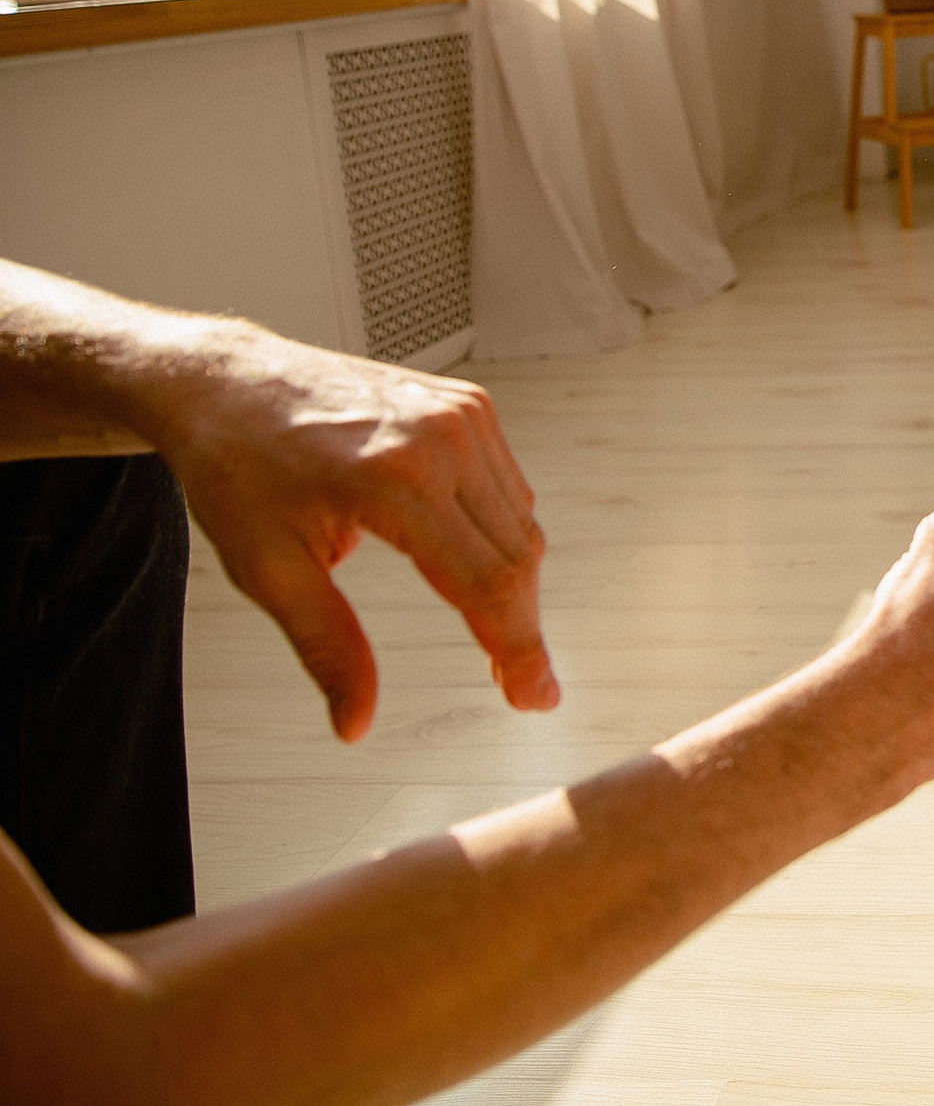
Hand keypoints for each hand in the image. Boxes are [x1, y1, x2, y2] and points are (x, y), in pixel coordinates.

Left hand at [147, 325, 551, 741]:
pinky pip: (509, 487)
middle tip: (515, 683)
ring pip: (521, 524)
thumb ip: (326, 647)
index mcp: (395, 479)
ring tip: (490, 629)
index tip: (535, 696)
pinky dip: (503, 534)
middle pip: (516, 557)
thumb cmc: (237, 466)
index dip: (520, 649)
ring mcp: (461, 415)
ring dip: (513, 584)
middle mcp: (442, 439)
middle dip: (521, 627)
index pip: (487, 582)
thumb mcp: (266, 568)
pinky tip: (475, 561)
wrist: (226, 384)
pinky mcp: (468, 406)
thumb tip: (354, 722)